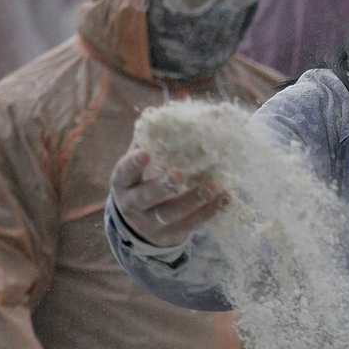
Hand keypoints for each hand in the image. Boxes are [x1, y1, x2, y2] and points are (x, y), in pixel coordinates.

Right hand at [109, 148, 227, 248]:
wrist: (140, 226)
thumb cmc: (143, 183)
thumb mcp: (139, 167)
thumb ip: (147, 142)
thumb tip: (157, 112)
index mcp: (124, 183)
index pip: (125, 173)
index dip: (134, 164)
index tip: (146, 153)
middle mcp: (133, 205)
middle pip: (146, 197)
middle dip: (163, 186)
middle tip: (180, 175)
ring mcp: (151, 223)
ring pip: (170, 214)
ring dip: (193, 200)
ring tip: (213, 187)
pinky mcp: (169, 235)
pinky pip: (191, 225)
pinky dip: (209, 211)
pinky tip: (225, 198)